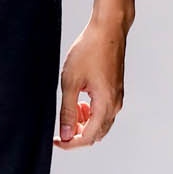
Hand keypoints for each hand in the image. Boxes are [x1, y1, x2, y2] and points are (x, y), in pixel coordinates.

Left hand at [54, 3, 131, 149]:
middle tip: (59, 124)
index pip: (87, 137)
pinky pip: (104, 112)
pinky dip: (90, 113)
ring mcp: (117, 98)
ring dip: (83, 123)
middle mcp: (115, 105)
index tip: (55, 140)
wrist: (108, 30)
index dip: (69, 143)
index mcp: (105, 105)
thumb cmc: (89, 51)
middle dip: (76, 133)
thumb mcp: (71, 82)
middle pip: (95, 134)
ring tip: (70, 107)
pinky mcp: (116, 91)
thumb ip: (67, 111)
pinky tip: (79, 100)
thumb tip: (65, 134)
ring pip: (100, 124)